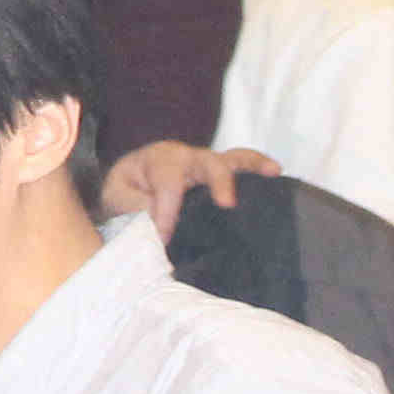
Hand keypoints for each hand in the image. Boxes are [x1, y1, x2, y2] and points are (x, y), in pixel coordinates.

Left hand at [97, 139, 276, 234]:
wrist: (128, 191)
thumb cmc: (125, 194)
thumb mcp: (117, 200)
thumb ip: (135, 209)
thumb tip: (159, 225)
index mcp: (156, 160)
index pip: (168, 182)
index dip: (167, 210)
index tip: (164, 237)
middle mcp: (185, 157)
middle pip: (205, 161)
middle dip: (217, 180)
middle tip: (227, 203)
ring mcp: (205, 166)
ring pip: (230, 159)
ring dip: (251, 165)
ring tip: (272, 171)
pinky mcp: (219, 178)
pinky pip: (241, 167)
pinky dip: (258, 168)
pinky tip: (276, 174)